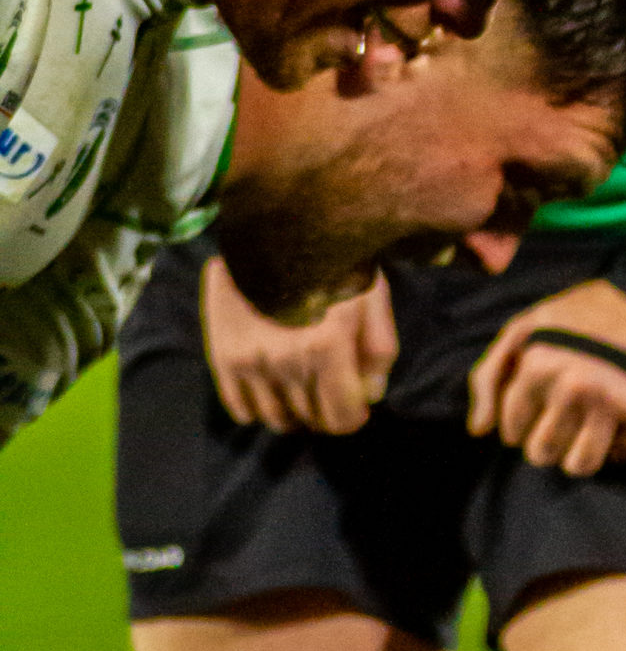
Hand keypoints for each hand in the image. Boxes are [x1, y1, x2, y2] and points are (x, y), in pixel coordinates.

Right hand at [202, 254, 396, 434]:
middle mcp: (285, 363)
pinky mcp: (223, 358)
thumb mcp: (372, 298)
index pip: (342, 417)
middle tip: (332, 394)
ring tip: (304, 392)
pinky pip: (241, 409)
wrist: (275, 231)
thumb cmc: (335, 262)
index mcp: (327, 348)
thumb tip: (370, 396)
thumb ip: (378, 350)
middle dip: (327, 414)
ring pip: (276, 419)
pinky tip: (273, 388)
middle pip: (311, 419)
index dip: (354, 417)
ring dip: (295, 414)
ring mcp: (250, 363)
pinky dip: (259, 408)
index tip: (356, 407)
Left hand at [467, 278, 625, 477]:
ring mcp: (611, 399)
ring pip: (579, 465)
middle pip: (541, 454)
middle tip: (570, 412)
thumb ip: (491, 375)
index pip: (512, 432)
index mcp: (537, 365)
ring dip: (583, 451)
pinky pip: (623, 455)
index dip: (524, 423)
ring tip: (591, 423)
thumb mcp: (525, 328)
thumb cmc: (579, 315)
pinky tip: (621, 416)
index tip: (542, 403)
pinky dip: (621, 444)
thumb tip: (480, 430)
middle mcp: (572, 385)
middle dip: (551, 439)